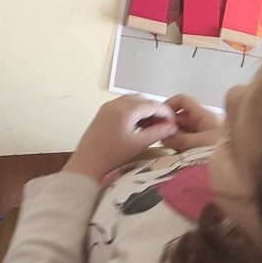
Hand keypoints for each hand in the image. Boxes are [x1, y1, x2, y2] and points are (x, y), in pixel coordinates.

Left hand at [62, 96, 176, 182]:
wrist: (86, 163)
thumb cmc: (113, 155)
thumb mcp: (138, 144)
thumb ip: (157, 133)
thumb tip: (172, 127)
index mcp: (126, 109)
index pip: (151, 104)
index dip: (165, 112)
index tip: (174, 122)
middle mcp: (116, 103)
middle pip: (142, 99)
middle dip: (155, 109)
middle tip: (164, 123)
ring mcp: (108, 107)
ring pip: (132, 101)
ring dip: (144, 109)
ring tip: (153, 124)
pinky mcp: (103, 112)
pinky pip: (122, 105)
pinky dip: (133, 111)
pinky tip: (139, 124)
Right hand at [160, 94, 223, 150]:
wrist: (239, 170)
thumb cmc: (224, 152)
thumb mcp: (201, 144)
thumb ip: (181, 139)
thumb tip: (164, 136)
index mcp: (205, 116)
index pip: (183, 100)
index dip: (170, 104)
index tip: (158, 115)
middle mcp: (203, 124)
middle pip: (180, 117)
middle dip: (168, 125)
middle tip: (159, 135)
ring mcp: (202, 136)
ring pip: (181, 131)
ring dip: (172, 137)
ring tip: (165, 146)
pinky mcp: (201, 149)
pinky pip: (185, 143)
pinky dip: (177, 146)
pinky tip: (173, 153)